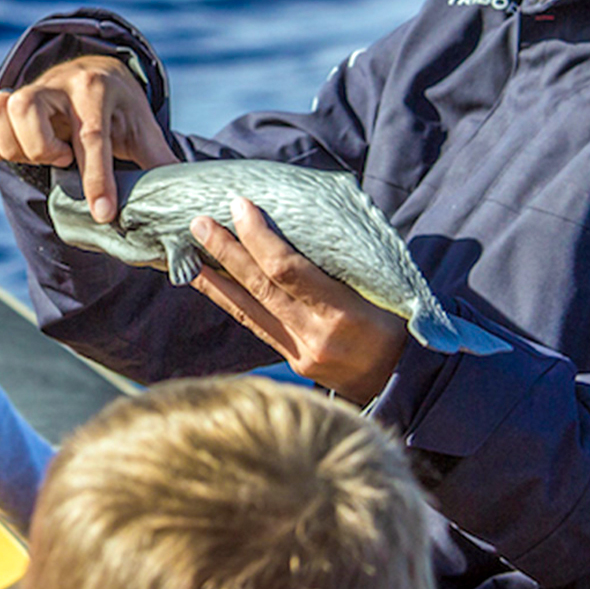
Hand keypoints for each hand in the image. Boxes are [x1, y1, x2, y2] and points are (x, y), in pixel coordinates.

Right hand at [0, 55, 177, 221]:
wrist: (97, 71)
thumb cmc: (122, 109)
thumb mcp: (145, 130)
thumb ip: (160, 162)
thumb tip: (184, 200)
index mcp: (97, 90)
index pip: (92, 136)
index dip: (97, 179)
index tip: (103, 214)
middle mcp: (59, 84)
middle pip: (27, 110)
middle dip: (40, 147)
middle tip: (62, 161)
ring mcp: (29, 89)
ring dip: (13, 144)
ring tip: (42, 156)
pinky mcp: (7, 99)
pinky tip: (14, 153)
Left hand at [190, 197, 406, 404]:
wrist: (403, 381)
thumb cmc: (399, 323)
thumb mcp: (384, 289)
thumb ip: (344, 261)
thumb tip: (307, 218)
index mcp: (343, 312)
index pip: (288, 270)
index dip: (259, 237)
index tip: (241, 207)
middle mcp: (315, 335)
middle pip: (261, 287)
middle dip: (226, 251)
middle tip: (199, 222)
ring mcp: (300, 353)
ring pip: (248, 310)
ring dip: (216, 279)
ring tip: (186, 253)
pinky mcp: (292, 362)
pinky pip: (255, 326)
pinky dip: (230, 302)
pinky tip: (211, 285)